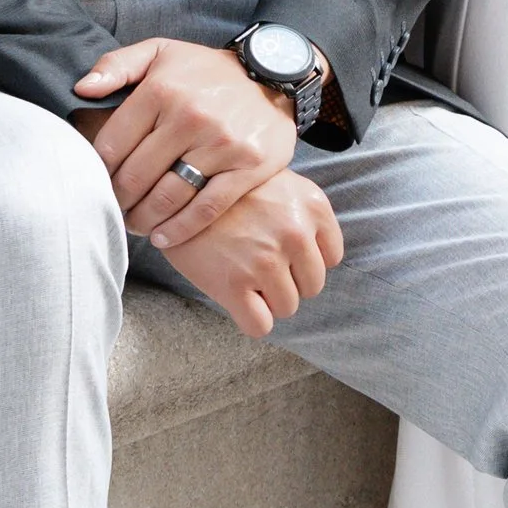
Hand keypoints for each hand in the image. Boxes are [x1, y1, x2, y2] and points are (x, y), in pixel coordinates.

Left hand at [76, 37, 299, 246]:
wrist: (272, 77)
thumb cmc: (206, 71)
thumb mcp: (160, 52)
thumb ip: (116, 65)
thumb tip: (81, 89)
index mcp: (161, 90)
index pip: (112, 146)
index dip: (97, 172)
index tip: (96, 183)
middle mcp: (190, 116)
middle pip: (136, 176)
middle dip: (118, 200)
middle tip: (114, 209)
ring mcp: (221, 144)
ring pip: (168, 197)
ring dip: (144, 219)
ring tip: (136, 224)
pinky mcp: (247, 167)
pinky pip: (206, 208)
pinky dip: (180, 229)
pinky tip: (163, 237)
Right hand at [157, 164, 343, 336]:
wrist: (175, 186)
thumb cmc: (226, 186)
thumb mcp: (277, 182)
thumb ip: (301, 213)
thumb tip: (313, 254)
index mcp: (312, 205)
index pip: (332, 257)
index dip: (304, 260)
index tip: (282, 252)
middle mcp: (296, 233)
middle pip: (312, 286)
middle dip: (287, 281)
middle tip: (258, 264)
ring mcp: (266, 260)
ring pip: (287, 307)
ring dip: (267, 300)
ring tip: (242, 274)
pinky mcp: (235, 284)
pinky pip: (260, 325)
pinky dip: (250, 319)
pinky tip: (234, 298)